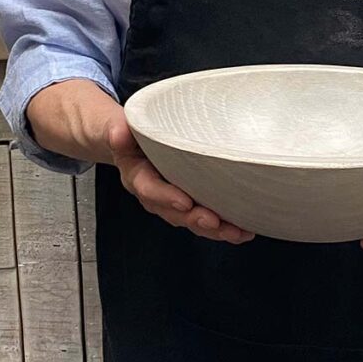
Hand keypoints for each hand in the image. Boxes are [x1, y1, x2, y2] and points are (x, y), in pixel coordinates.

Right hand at [106, 116, 254, 243]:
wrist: (128, 143)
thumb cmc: (128, 135)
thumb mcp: (118, 129)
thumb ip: (117, 131)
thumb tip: (118, 132)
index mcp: (137, 177)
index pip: (149, 189)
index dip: (166, 197)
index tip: (184, 202)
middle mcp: (155, 195)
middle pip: (174, 213)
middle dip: (196, 220)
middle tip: (215, 222)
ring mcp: (173, 201)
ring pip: (192, 220)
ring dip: (216, 229)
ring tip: (238, 232)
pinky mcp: (189, 202)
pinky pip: (205, 218)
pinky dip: (224, 226)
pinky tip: (245, 230)